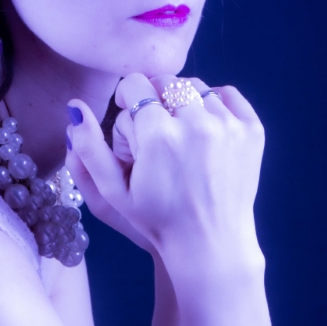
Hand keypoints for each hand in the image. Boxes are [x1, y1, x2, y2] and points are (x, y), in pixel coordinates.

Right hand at [65, 73, 264, 265]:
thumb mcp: (113, 193)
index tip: (130, 116)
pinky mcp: (251, 131)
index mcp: (158, 136)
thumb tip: (75, 107)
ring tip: (179, 133)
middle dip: (154, 98)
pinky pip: (228, 95)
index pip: (136, 85)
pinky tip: (204, 129)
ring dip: (183, 102)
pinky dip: (215, 103)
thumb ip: (90, 148)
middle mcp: (196, 124)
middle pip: (166, 82)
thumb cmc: (157, 220)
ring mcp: (228, 126)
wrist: (210, 244)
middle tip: (154, 131)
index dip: (127, 98)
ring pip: (196, 87)